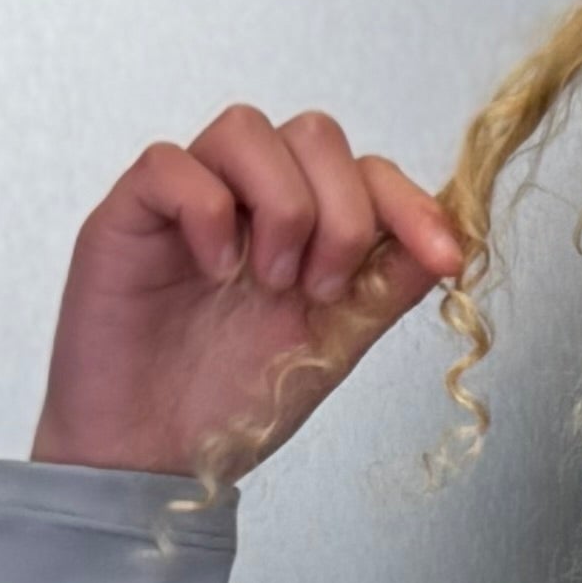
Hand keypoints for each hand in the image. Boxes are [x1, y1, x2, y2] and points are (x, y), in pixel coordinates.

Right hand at [28, 101, 461, 491]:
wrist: (154, 453)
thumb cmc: (231, 399)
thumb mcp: (333, 344)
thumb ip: (384, 287)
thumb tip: (450, 244)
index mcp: (306, 225)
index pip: (367, 171)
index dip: (413, 203)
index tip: (445, 259)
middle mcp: (249, 199)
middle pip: (315, 134)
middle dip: (341, 212)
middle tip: (319, 290)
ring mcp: (189, 197)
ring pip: (247, 129)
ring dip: (280, 205)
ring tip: (269, 280)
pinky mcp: (131, 210)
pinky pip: (171, 163)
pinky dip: (207, 212)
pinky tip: (214, 269)